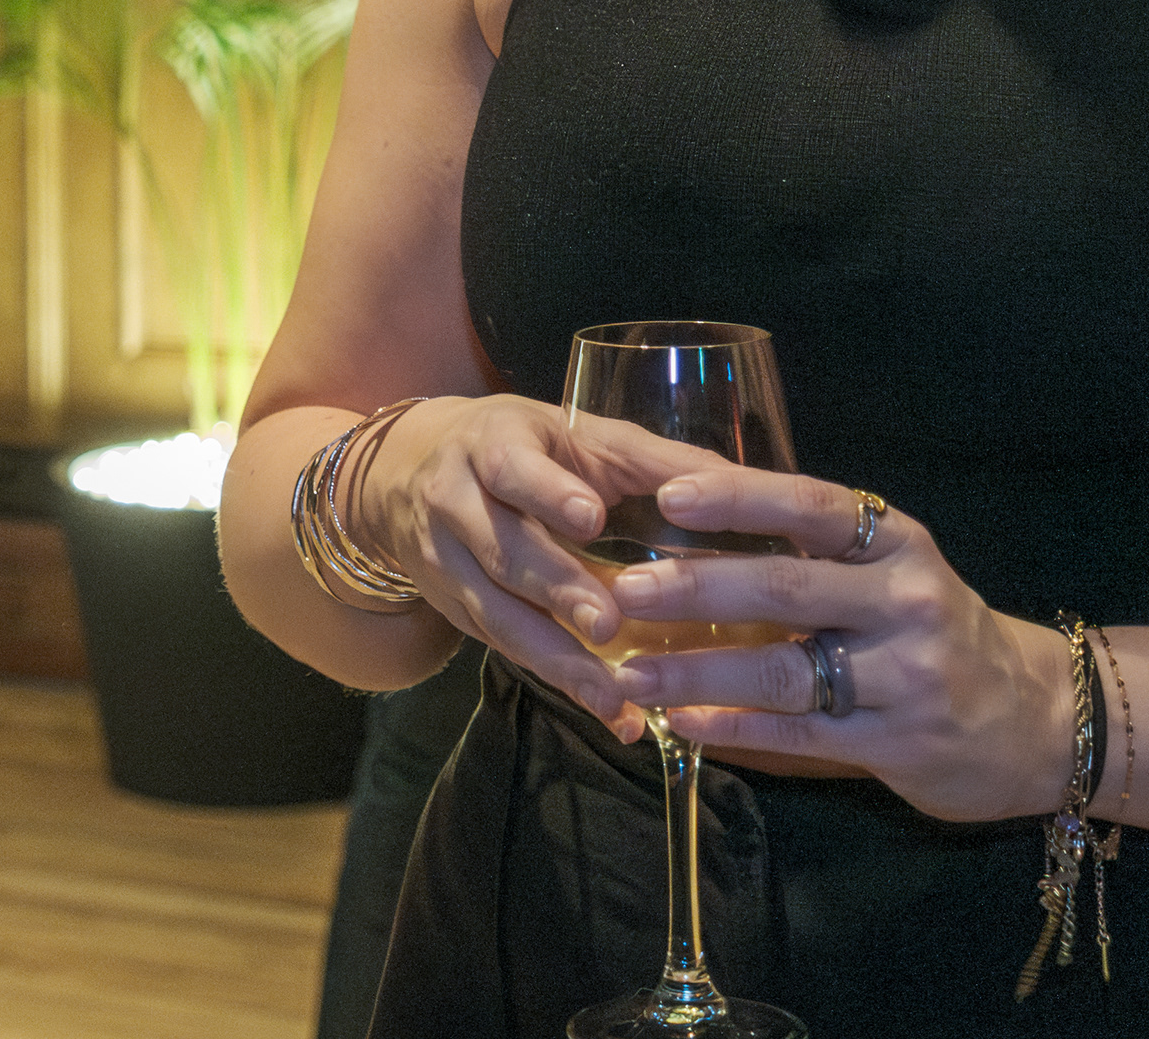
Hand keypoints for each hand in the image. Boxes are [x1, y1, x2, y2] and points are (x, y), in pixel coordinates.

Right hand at [336, 393, 743, 729]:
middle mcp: (454, 503)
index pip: (512, 469)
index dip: (547, 493)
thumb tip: (739, 483)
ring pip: (498, 614)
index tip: (591, 519)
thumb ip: (649, 460)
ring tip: (612, 696)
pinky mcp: (455, 611)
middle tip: (610, 626)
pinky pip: (505, 649)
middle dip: (557, 591)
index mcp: (490, 445)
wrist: (409, 470)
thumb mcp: (575, 434)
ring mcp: (446, 563)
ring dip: (557, 659)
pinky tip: (610, 714)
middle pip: (504, 552)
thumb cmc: (524, 447)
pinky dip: (559, 682)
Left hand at [596, 468, 1081, 824]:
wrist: (1034, 717)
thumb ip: (814, 552)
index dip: (739, 499)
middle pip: (786, 589)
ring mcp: (906, 677)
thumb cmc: (934, 629)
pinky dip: (734, 728)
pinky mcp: (899, 744)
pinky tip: (682, 721)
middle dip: (697, 589)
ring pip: (782, 671)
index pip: (812, 507)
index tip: (669, 493)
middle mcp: (906, 602)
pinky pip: (799, 734)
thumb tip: (691, 525)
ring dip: (698, 670)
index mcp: (898, 544)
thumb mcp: (893, 570)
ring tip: (631, 671)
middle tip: (625, 590)